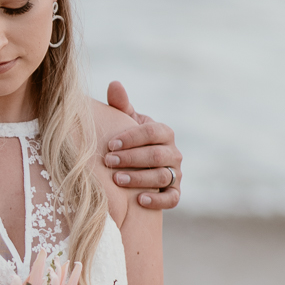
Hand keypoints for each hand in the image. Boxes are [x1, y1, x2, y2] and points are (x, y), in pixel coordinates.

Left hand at [105, 81, 182, 210]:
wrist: (134, 169)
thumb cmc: (127, 141)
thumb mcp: (124, 123)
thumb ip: (120, 106)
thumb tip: (114, 83)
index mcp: (163, 133)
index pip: (152, 132)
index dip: (131, 138)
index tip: (110, 144)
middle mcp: (173, 153)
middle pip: (156, 155)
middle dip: (131, 158)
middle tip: (108, 161)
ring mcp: (175, 173)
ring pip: (162, 176)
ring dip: (139, 178)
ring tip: (116, 179)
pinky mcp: (174, 193)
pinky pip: (171, 198)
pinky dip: (157, 200)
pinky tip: (139, 200)